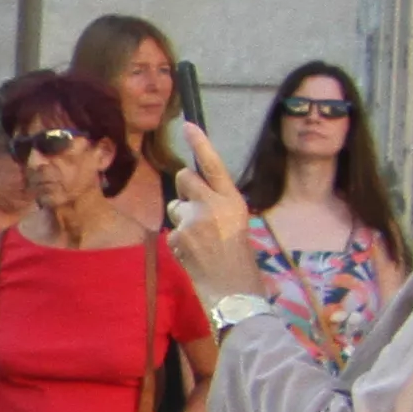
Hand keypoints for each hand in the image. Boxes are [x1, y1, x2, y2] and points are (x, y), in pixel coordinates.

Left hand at [169, 144, 262, 309]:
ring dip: (183, 216)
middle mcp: (212, 204)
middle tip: (198, 209)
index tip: (187, 124)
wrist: (233, 286)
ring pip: (176, 205)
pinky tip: (193, 252)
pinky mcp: (178, 236)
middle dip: (186, 188)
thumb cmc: (239, 254)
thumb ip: (217, 203)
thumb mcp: (236, 220)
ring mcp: (192, 220)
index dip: (200, 144)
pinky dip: (180, 239)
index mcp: (232, 199)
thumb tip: (194, 191)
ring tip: (199, 237)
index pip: (214, 165)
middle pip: (185, 178)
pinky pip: (173, 229)